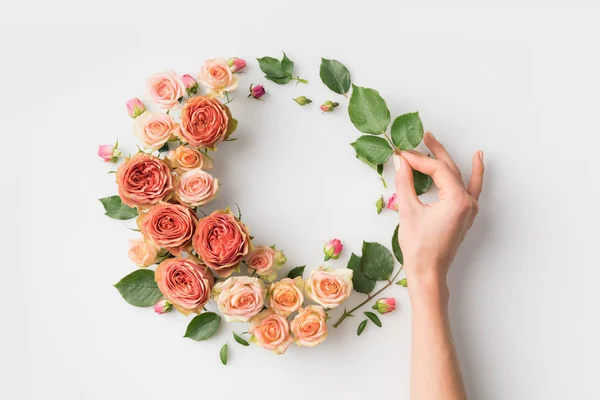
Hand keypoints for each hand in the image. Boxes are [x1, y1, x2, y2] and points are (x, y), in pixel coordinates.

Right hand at [394, 132, 483, 296]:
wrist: (428, 273)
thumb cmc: (419, 247)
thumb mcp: (408, 211)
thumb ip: (405, 182)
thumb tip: (400, 161)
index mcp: (457, 199)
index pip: (437, 170)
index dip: (417, 159)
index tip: (400, 155)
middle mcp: (468, 202)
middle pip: (450, 168)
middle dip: (434, 152)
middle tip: (422, 136)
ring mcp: (469, 209)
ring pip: (460, 176)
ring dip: (448, 159)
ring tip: (436, 142)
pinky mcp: (465, 215)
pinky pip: (472, 188)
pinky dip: (474, 173)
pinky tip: (478, 159)